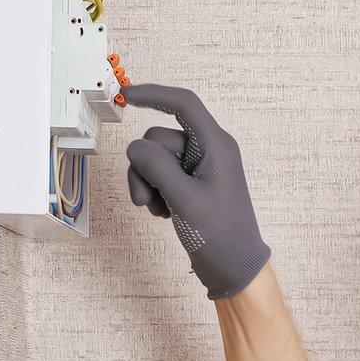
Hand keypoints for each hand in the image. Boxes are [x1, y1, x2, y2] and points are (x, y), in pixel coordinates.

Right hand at [123, 84, 270, 299]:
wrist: (232, 266)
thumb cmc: (219, 233)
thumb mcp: (184, 197)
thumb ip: (156, 166)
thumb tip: (135, 146)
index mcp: (216, 144)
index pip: (184, 105)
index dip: (154, 94)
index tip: (127, 95)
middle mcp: (208, 150)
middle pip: (159, 139)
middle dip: (144, 168)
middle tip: (149, 201)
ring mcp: (198, 168)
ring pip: (154, 159)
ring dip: (147, 183)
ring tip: (159, 210)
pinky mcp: (189, 184)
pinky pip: (158, 175)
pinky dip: (155, 192)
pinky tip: (165, 213)